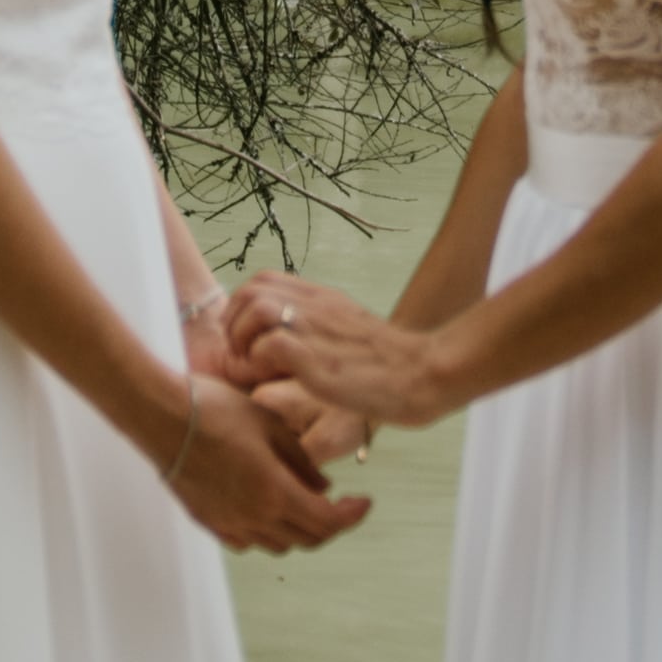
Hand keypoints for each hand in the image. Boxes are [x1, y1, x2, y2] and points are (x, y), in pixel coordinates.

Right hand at [153, 365, 369, 554]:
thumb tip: (322, 486)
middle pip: (306, 538)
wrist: (161, 416)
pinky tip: (266, 508)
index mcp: (274, 493)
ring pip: (277, 544)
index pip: (327, 521)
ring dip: (298, 529)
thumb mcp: (270, 424)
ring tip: (304, 500)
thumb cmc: (215, 410)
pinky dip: (266, 532)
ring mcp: (228, 524)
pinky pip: (247, 541)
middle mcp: (254, 518)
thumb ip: (301, 459)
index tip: (365, 503)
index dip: (352, 516)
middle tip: (340, 504)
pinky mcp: (208, 520)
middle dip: (330, 524)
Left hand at [223, 268, 460, 432]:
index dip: (242, 307)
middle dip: (235, 323)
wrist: (426, 371)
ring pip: (256, 310)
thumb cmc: (393, 363)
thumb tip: (294, 340)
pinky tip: (271, 380)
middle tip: (243, 355)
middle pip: (251, 290)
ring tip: (254, 367)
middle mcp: (317, 306)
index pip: (262, 280)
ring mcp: (317, 330)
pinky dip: (260, 362)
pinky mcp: (318, 359)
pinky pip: (270, 345)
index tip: (245, 338)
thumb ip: (324, 326)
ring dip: (245, 340)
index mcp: (323, 298)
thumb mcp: (352, 330)